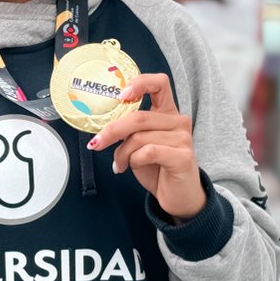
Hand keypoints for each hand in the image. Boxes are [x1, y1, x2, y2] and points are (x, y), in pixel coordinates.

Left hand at [87, 73, 206, 220]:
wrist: (178, 197)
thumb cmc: (158, 168)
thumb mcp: (139, 145)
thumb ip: (129, 131)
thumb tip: (103, 126)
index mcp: (167, 113)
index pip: (159, 83)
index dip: (139, 83)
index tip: (121, 95)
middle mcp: (178, 121)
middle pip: (138, 116)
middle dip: (112, 130)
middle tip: (97, 143)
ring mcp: (183, 138)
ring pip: (139, 137)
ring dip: (122, 153)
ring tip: (120, 164)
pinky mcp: (183, 156)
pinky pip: (148, 152)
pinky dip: (134, 160)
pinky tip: (132, 167)